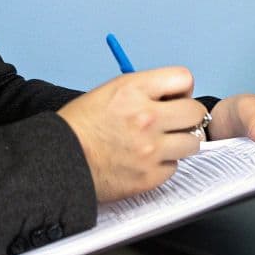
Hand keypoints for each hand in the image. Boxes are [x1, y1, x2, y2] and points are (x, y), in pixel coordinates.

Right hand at [56, 66, 208, 202]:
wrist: (58, 161)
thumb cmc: (80, 126)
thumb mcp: (110, 91)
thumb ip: (145, 90)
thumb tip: (174, 95)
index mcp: (134, 90)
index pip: (184, 78)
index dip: (181, 89)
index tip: (175, 97)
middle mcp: (147, 118)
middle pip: (195, 113)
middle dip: (186, 116)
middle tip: (173, 122)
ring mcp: (150, 149)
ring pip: (192, 142)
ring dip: (179, 142)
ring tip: (159, 143)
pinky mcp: (149, 176)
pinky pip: (174, 167)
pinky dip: (163, 165)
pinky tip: (145, 161)